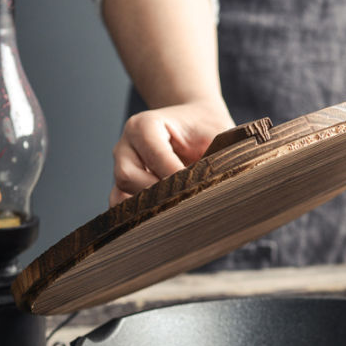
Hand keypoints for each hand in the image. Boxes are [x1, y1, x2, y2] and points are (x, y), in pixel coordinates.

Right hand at [110, 98, 233, 206]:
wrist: (196, 125)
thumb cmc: (206, 130)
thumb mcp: (217, 134)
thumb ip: (218, 153)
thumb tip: (225, 184)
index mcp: (144, 126)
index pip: (154, 155)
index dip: (176, 176)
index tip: (198, 189)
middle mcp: (126, 146)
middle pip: (129, 177)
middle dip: (159, 194)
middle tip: (189, 205)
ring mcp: (122, 167)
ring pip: (121, 195)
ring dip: (148, 208)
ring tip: (179, 214)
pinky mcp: (122, 187)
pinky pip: (120, 206)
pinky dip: (138, 216)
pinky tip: (165, 221)